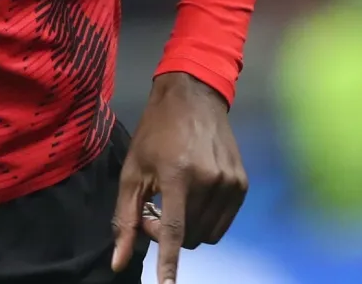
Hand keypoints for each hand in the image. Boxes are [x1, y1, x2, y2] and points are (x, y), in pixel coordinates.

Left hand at [111, 72, 247, 282]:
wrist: (194, 97)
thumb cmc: (156, 133)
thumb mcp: (132, 172)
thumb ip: (126, 220)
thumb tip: (119, 262)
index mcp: (179, 175)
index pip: (174, 231)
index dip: (169, 264)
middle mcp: (210, 180)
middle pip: (188, 238)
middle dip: (169, 234)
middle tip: (157, 208)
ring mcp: (230, 182)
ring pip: (206, 235)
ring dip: (188, 229)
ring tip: (177, 201)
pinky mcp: (242, 183)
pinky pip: (222, 223)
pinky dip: (205, 219)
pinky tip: (195, 196)